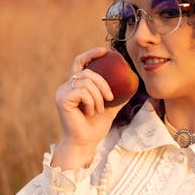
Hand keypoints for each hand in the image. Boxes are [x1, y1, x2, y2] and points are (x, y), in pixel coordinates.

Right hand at [52, 48, 126, 168]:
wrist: (86, 143)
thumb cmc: (95, 128)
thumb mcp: (110, 108)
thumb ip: (117, 96)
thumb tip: (132, 84)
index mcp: (76, 87)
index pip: (80, 63)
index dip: (91, 54)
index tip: (105, 51)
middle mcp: (66, 87)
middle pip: (87, 72)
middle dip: (102, 83)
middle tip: (110, 97)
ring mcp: (62, 92)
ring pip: (86, 82)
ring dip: (98, 96)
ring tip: (99, 110)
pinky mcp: (62, 99)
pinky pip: (82, 91)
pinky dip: (91, 101)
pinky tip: (91, 112)